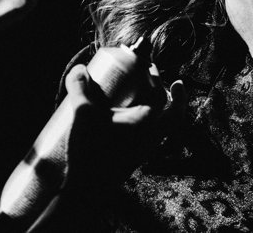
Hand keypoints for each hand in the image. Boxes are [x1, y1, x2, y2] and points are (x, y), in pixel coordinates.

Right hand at [62, 58, 186, 195]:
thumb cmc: (91, 150)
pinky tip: (124, 119)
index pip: (162, 94)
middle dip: (171, 96)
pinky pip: (148, 137)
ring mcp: (144, 149)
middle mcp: (151, 136)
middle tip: (157, 80)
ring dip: (157, 111)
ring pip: (161, 127)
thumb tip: (81, 68)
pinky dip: (143, 124)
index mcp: (146, 122)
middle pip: (172, 114)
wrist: (87, 188)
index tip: (149, 64)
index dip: (157, 76)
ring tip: (140, 97)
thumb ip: (80, 87)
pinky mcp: (134, 158)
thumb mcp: (82, 113)